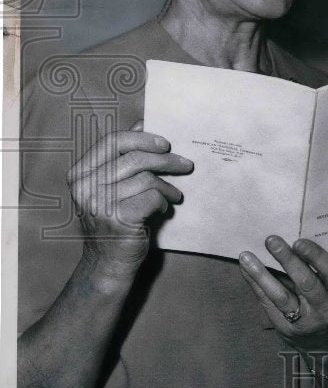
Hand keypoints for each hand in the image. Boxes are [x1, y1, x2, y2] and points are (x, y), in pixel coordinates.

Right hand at [67, 120, 193, 276]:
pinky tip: (164, 209)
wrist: (108, 264)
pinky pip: (152, 197)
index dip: (143, 138)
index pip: (113, 141)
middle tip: (186, 165)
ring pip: (146, 179)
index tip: (166, 143)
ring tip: (174, 195)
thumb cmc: (116, 221)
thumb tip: (142, 122)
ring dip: (168, 186)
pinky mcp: (117, 219)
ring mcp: (99, 203)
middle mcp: (85, 187)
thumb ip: (123, 157)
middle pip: (134, 158)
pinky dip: (163, 201)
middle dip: (166, 160)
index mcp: (80, 173)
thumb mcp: (113, 187)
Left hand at [239, 236, 327, 349]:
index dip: (316, 256)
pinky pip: (267, 304)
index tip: (299, 241)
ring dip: (262, 274)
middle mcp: (324, 308)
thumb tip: (295, 236)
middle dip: (287, 260)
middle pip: (306, 283)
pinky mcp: (285, 329)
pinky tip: (245, 268)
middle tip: (271, 240)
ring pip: (281, 296)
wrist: (326, 344)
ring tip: (246, 256)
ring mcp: (304, 321)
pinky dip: (255, 284)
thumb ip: (321, 268)